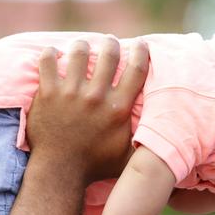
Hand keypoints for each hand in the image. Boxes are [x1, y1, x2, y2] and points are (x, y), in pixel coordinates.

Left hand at [26, 38, 149, 182]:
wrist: (60, 171)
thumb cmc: (96, 166)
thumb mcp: (129, 158)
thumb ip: (146, 145)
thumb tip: (167, 140)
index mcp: (119, 109)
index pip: (136, 70)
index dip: (141, 52)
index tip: (141, 44)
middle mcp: (97, 97)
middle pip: (108, 54)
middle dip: (111, 44)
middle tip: (110, 43)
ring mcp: (70, 93)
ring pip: (78, 52)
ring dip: (82, 46)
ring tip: (83, 47)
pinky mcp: (47, 93)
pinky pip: (47, 61)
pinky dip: (50, 54)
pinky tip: (53, 54)